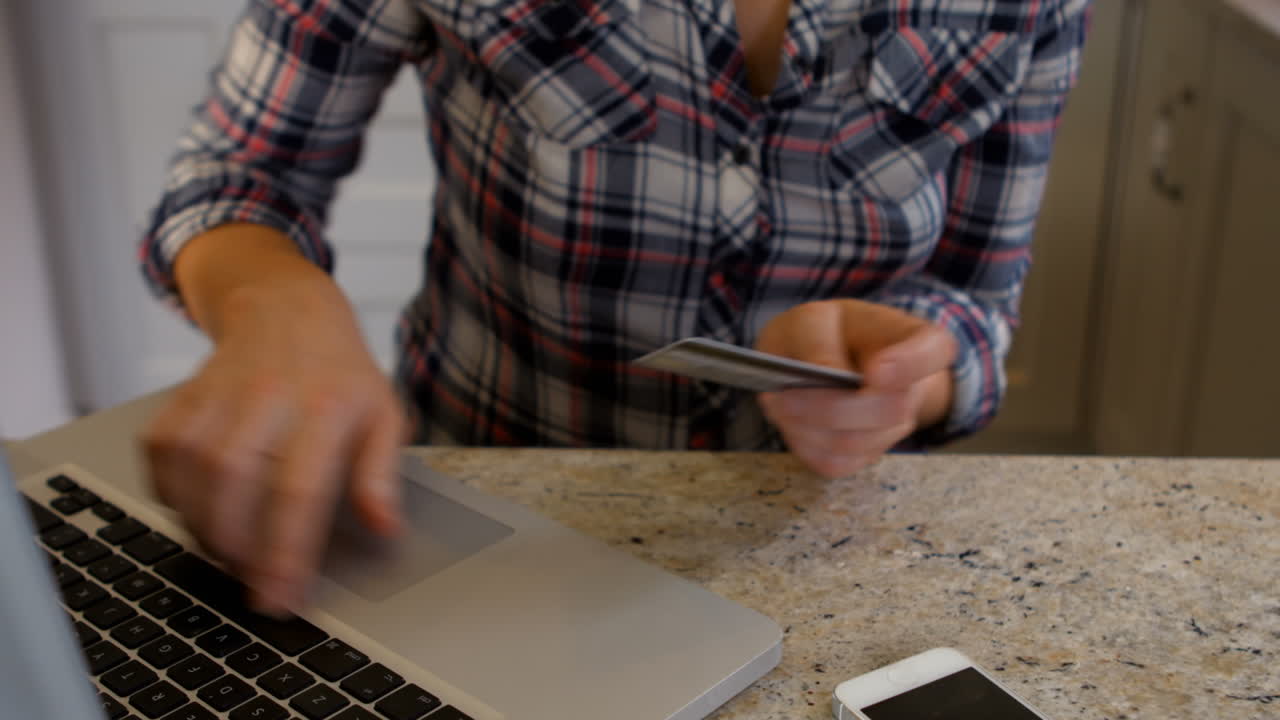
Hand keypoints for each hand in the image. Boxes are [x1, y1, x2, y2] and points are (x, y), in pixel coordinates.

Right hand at [142, 228, 405, 614]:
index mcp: (326, 407)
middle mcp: (268, 397)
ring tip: (228, 556)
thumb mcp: (384, 416)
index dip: (286, 553)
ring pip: (190, 468)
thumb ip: (382, 476)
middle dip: (236, 548)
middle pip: (234, 481)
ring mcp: (220, 392)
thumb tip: (386, 529)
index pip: (300, 490)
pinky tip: (195, 512)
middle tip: (251, 588)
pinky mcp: (183, 395)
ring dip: (202, 526)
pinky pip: (160, 450)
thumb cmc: (341, 374)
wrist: (288, 307)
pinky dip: (169, 491)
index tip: (282, 599)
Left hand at [755, 299, 956, 477]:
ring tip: (779, 402)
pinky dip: (803, 443)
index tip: (876, 371)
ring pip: (855, 443)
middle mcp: (914, 388)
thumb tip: (828, 373)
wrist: (819, 358)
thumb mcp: (812, 320)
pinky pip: (836, 462)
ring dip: (807, 426)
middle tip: (784, 394)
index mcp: (916, 340)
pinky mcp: (864, 455)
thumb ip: (818, 342)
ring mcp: (893, 427)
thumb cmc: (821, 333)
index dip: (910, 365)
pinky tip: (790, 420)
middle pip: (888, 411)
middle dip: (828, 407)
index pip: (934, 351)